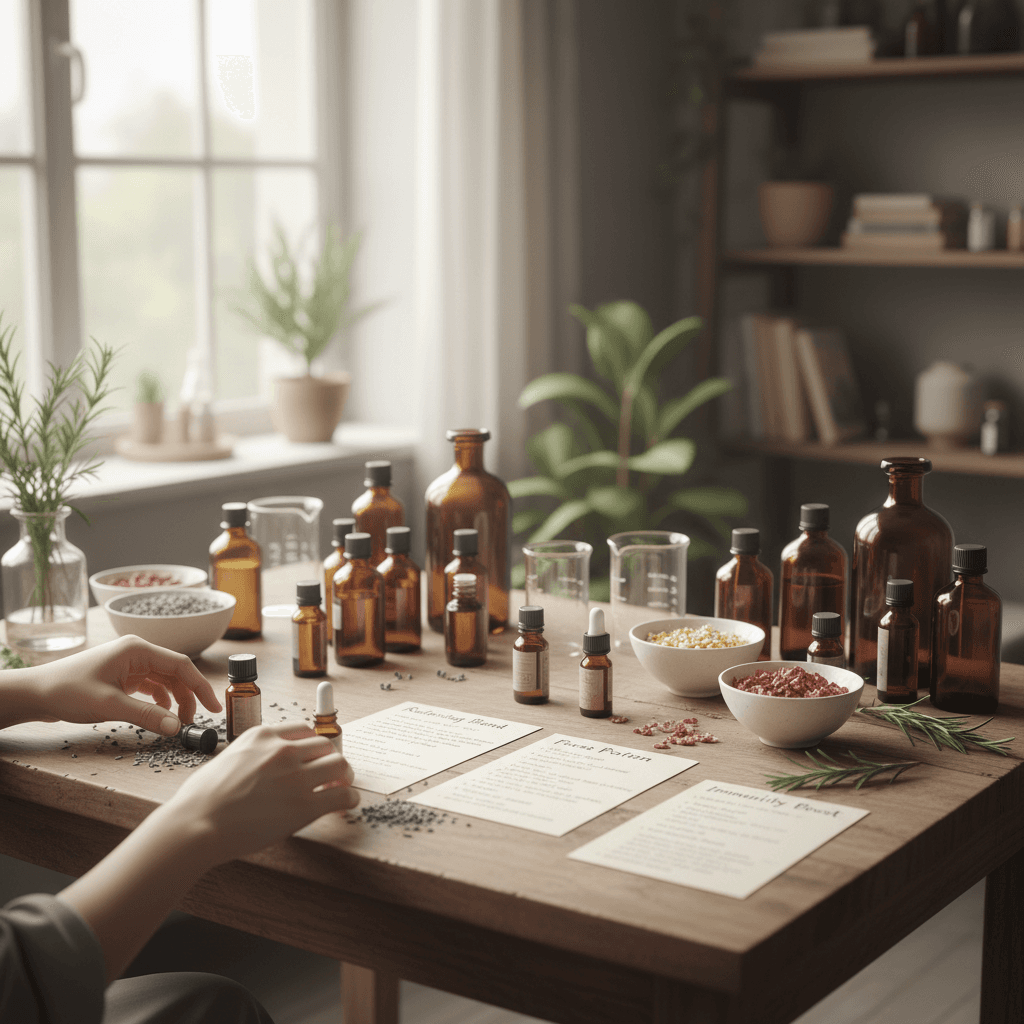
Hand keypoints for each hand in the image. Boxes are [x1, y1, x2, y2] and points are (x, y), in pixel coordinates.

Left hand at [30, 634, 221, 734]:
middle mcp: (136, 652)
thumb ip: (146, 715)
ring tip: (177, 722)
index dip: (201, 687)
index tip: (214, 707)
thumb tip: (176, 727)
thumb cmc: (66, 691)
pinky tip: (159, 715)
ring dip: (174, 700)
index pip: (181, 666)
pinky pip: (150, 687)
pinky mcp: (122, 676)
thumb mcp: (109, 705)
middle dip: (188, 697)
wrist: (35, 693)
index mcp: (137, 649)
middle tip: (194, 721)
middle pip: (175, 673)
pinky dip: (159, 701)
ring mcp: (129, 664)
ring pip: (164, 681)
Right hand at [162, 722, 359, 863]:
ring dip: (344, 776)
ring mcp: (296, 777)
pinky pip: (343, 795)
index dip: (312, 745)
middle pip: (325, 745)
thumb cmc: (200, 800)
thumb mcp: (227, 759)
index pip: (303, 730)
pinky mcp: (305, 805)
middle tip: (330, 776)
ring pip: (340, 765)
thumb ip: (251, 756)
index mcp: (262, 736)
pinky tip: (347, 803)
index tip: (314, 757)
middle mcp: (283, 750)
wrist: (195, 825)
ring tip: (341, 787)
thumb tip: (261, 766)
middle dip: (329, 759)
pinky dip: (350, 798)